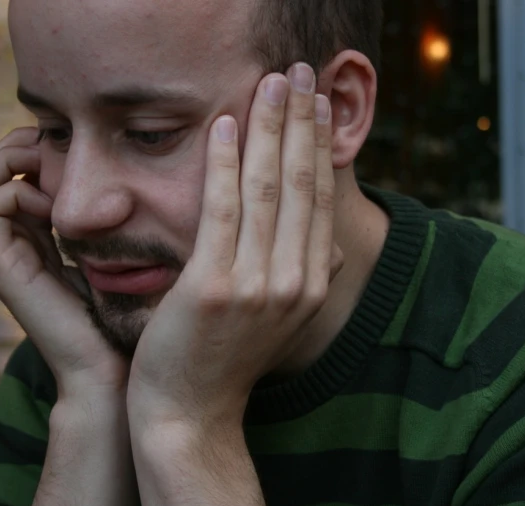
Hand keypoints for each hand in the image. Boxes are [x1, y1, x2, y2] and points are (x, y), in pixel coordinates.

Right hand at [0, 129, 126, 397]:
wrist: (111, 368)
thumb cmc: (124, 316)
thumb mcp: (118, 257)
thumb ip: (110, 226)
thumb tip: (131, 187)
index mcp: (34, 242)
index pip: (11, 180)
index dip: (31, 151)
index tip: (72, 145)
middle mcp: (11, 248)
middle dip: (16, 148)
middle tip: (55, 143)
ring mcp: (2, 260)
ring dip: (11, 164)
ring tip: (53, 168)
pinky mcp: (3, 272)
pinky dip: (16, 193)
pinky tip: (55, 206)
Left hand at [128, 63, 339, 426]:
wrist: (190, 413)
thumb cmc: (227, 361)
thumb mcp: (281, 322)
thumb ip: (307, 279)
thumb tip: (334, 250)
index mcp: (311, 284)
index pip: (321, 198)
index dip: (320, 144)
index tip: (315, 103)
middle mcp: (294, 281)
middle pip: (302, 183)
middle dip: (301, 121)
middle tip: (300, 72)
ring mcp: (256, 285)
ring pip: (267, 189)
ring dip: (268, 130)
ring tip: (269, 83)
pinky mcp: (213, 287)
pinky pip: (221, 211)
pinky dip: (223, 164)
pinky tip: (222, 126)